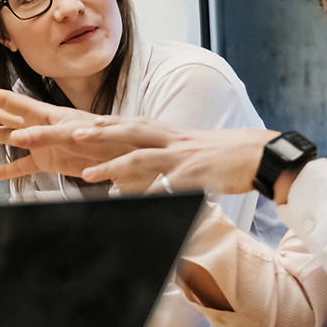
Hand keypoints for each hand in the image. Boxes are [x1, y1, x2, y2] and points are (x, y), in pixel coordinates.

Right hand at [0, 84, 105, 179]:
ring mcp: (42, 144)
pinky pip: (21, 167)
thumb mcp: (75, 135)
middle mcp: (40, 126)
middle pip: (4, 115)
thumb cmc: (105, 139)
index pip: (9, 102)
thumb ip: (46, 136)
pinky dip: (5, 170)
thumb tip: (16, 137)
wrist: (125, 155)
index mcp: (46, 114)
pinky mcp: (49, 163)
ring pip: (8, 138)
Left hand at [65, 121, 279, 196]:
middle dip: (95, 133)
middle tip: (66, 134)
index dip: (100, 124)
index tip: (73, 123)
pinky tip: (133, 202)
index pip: (127, 124)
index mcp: (167, 134)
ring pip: (140, 157)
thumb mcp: (188, 153)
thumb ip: (162, 161)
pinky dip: (149, 193)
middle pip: (124, 132)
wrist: (260, 153)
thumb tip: (138, 179)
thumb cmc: (223, 155)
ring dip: (111, 165)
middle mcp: (169, 140)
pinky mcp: (195, 175)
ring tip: (87, 173)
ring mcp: (181, 157)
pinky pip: (167, 185)